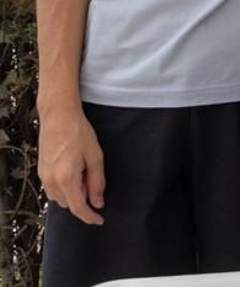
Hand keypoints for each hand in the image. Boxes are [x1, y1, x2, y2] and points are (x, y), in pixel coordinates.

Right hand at [38, 106, 104, 224]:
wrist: (58, 116)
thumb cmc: (79, 133)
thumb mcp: (95, 157)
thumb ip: (97, 182)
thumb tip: (98, 202)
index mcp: (66, 178)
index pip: (78, 208)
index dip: (90, 217)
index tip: (100, 220)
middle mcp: (51, 181)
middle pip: (69, 204)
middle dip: (83, 198)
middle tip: (93, 177)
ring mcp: (44, 177)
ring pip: (60, 197)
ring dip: (73, 192)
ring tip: (83, 169)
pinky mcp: (41, 171)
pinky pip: (53, 188)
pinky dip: (65, 186)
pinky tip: (74, 169)